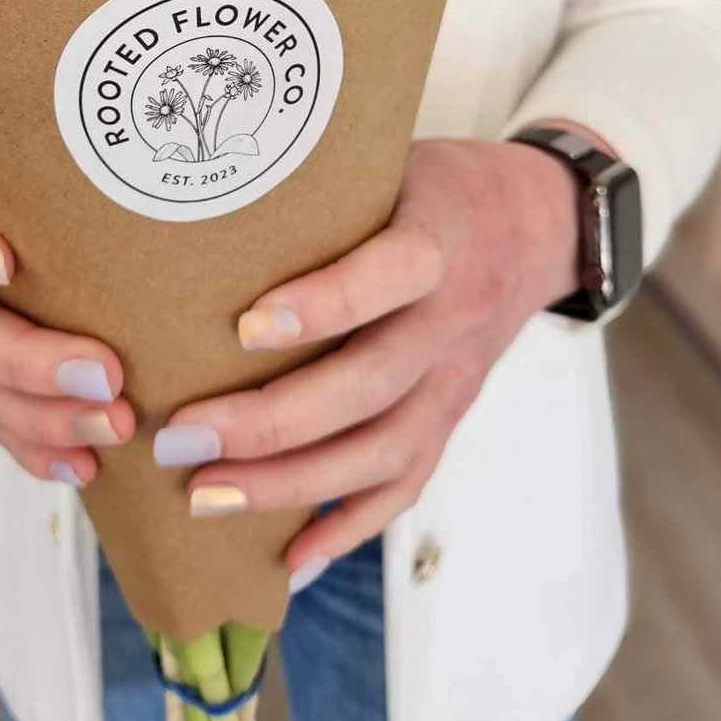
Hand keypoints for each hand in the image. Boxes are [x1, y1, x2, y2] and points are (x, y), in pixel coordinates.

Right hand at [0, 173, 133, 487]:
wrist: (72, 222)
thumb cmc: (72, 182)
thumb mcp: (69, 162)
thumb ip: (95, 162)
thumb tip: (167, 153)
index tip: (2, 263)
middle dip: (28, 361)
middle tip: (103, 374)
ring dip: (47, 417)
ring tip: (117, 426)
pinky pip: (6, 429)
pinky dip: (44, 450)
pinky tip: (86, 466)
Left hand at [153, 138, 580, 586]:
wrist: (539, 224)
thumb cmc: (434, 186)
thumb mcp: (391, 160)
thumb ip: (323, 183)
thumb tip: (203, 189)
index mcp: (439, 240)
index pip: (390, 275)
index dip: (324, 303)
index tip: (243, 327)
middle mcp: (451, 319)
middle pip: (372, 383)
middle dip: (271, 421)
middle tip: (180, 437)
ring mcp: (455, 379)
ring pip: (383, 450)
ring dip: (291, 484)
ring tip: (203, 498)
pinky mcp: (452, 418)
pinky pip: (406, 486)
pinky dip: (346, 529)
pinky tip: (287, 560)